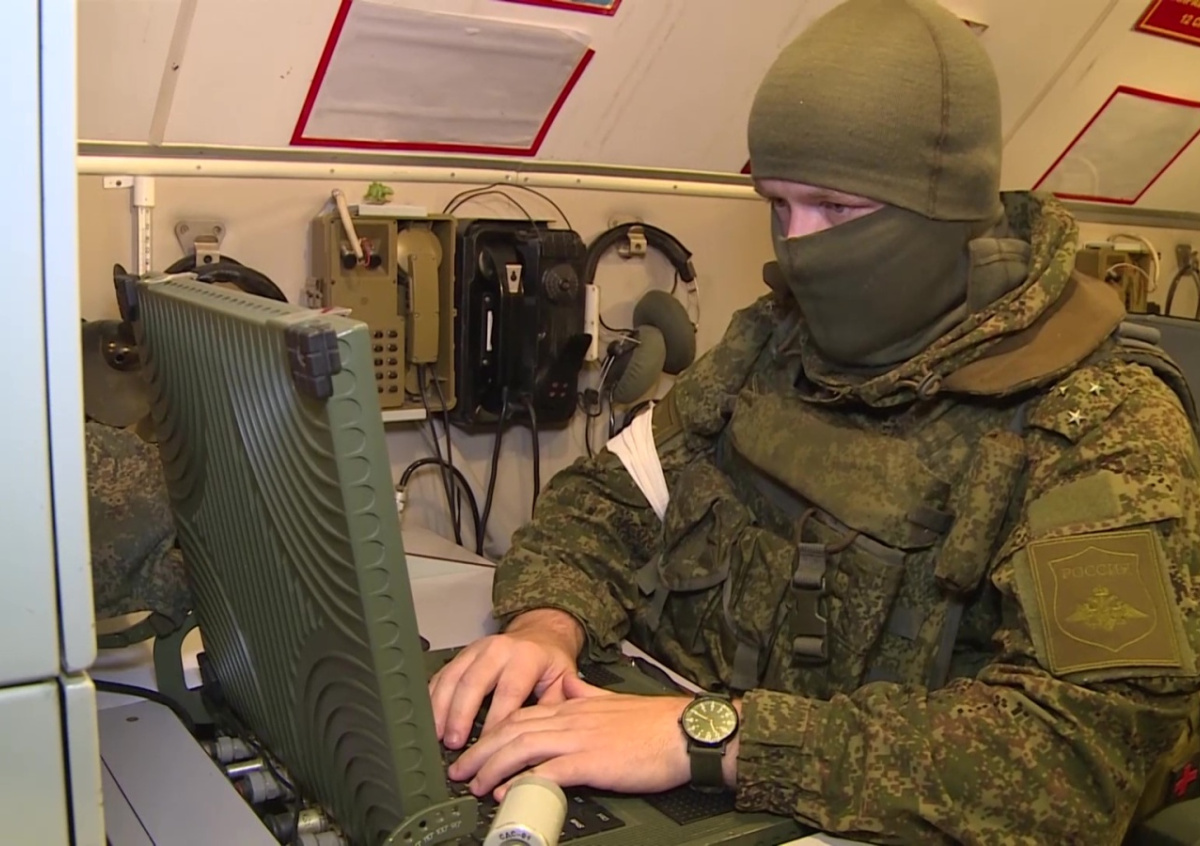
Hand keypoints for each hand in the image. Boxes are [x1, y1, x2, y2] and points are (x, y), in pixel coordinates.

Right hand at [429, 609, 582, 748]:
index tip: (488, 746)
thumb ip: (554, 707)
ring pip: (452, 677)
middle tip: (455, 743)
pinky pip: (442, 675)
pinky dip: (432, 698)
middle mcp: (499, 650)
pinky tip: (429, 718)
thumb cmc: (549, 664)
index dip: (496, 720)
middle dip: (461, 715)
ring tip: (437, 735)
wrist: (540, 635)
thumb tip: (542, 738)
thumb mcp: (563, 681)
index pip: (509, 691)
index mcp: (526, 657)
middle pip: (473, 682)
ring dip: (441, 708)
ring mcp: (477, 650)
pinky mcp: (462, 654)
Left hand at [447, 672, 692, 800]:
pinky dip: (523, 781)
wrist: (684, 731)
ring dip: (493, 766)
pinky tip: (508, 792)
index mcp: (573, 704)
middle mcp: (570, 717)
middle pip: (512, 731)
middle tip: (460, 771)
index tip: (476, 750)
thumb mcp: (612, 700)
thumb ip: (586, 693)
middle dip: (481, 751)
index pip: (521, 715)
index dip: (493, 733)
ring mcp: (579, 738)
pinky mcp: (592, 760)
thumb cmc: (654, 724)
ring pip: (522, 747)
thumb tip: (567, 686)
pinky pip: (549, 770)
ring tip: (474, 784)